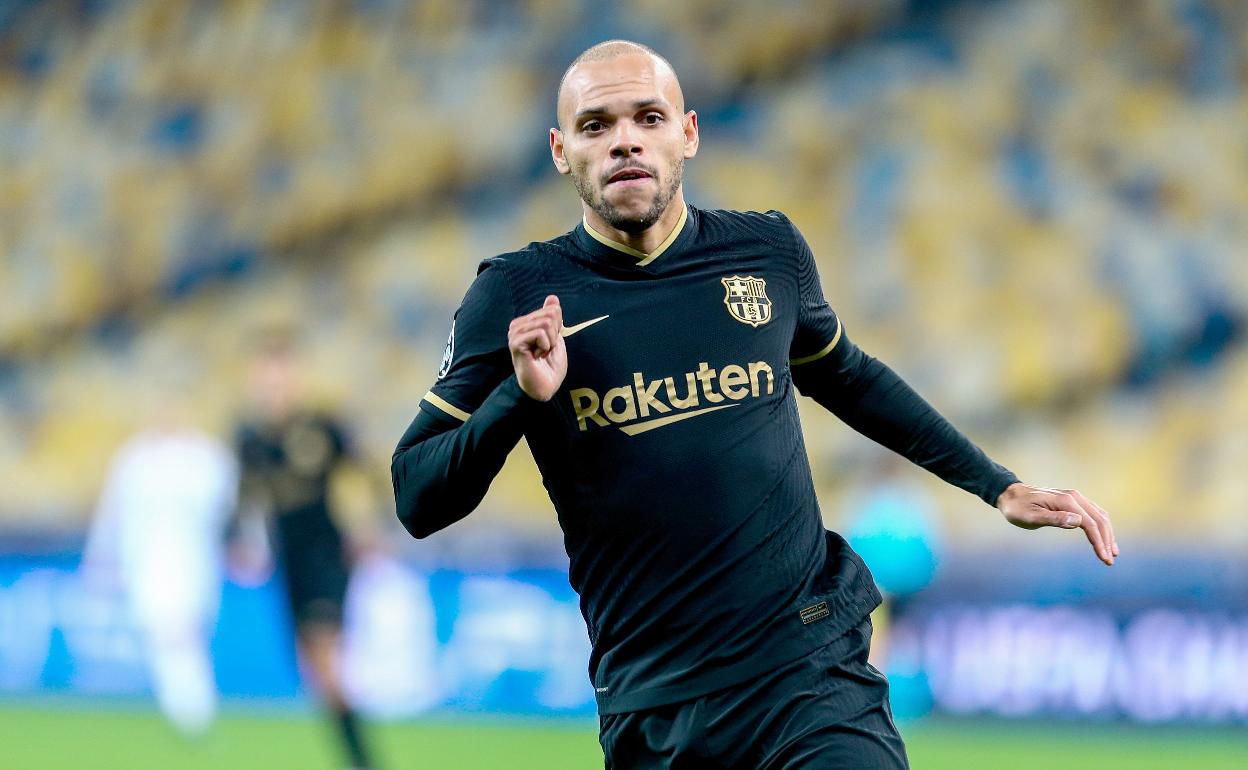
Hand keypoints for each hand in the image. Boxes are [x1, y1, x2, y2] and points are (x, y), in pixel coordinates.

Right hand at [509, 295, 566, 401]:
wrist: (545, 387)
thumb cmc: (549, 366)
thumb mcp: (555, 337)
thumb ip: (552, 318)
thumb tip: (552, 298)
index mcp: (525, 322)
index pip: (552, 310)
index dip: (558, 329)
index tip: (549, 344)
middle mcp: (516, 325)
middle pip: (550, 314)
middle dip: (555, 335)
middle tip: (545, 350)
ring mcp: (514, 334)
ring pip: (546, 324)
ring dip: (550, 343)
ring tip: (541, 354)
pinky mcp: (516, 343)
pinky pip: (541, 334)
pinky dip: (545, 347)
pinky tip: (536, 357)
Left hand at [996, 482, 1118, 565]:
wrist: (1009, 494)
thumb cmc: (1017, 508)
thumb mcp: (1030, 517)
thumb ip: (1053, 519)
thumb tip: (1077, 522)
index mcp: (1066, 501)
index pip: (1090, 523)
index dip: (1099, 541)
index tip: (1104, 558)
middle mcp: (1074, 497)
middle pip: (1099, 519)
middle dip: (1107, 540)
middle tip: (1109, 561)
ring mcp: (1074, 497)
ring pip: (1099, 515)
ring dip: (1107, 534)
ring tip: (1111, 552)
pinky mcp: (1072, 501)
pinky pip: (1093, 513)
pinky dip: (1101, 526)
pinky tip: (1103, 538)